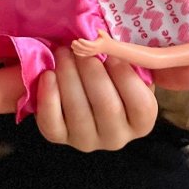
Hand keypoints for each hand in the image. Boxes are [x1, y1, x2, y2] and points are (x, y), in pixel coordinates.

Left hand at [35, 47, 158, 151]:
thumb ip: (133, 64)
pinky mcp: (59, 137)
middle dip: (92, 71)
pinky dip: (48, 96)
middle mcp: (116, 137)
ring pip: (78, 111)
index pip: (141, 105)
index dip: (126, 77)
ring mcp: (86, 140)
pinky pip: (51, 122)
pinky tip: (49, 74)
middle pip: (107, 107)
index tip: (111, 54)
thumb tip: (123, 48)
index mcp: (140, 123)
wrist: (82, 96)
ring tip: (63, 53)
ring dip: (69, 76)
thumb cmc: (112, 80)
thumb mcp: (131, 73)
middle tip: (81, 49)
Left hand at [71, 30, 110, 57]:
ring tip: (72, 44)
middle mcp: (93, 50)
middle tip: (73, 41)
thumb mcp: (105, 34)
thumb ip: (100, 32)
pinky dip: (78, 53)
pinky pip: (83, 55)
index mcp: (96, 45)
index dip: (83, 42)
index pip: (88, 44)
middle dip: (78, 45)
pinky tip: (74, 50)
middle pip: (84, 48)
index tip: (79, 39)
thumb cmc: (106, 39)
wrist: (108, 47)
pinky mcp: (90, 54)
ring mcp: (91, 53)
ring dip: (76, 49)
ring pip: (82, 52)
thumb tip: (97, 29)